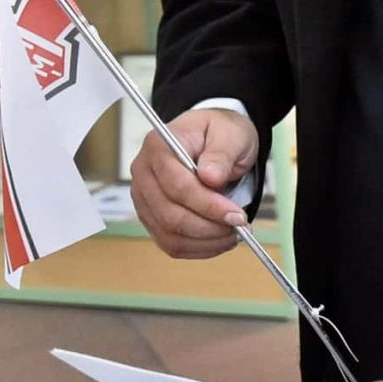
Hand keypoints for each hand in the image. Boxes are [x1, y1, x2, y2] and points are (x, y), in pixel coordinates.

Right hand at [132, 106, 257, 258]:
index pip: (177, 186)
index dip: (208, 205)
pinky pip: (170, 243)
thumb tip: (210, 177)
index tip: (237, 215)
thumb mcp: (230, 134)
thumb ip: (221, 153)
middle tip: (239, 227)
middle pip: (169, 215)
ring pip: (168, 234)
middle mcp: (143, 173)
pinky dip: (197, 248)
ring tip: (233, 235)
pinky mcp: (151, 216)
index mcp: (159, 146)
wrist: (213, 139)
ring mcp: (144, 197)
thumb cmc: (220, 133)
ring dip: (205, 242)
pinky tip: (218, 241)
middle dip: (208, 227)